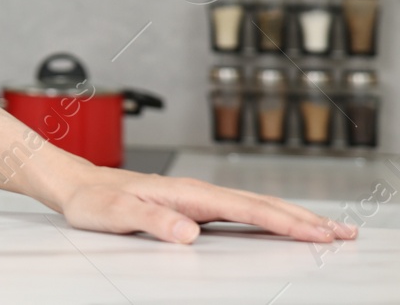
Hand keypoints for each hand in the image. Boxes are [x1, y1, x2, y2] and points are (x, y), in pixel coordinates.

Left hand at [55, 164, 359, 243]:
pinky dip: (268, 218)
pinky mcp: (191, 206)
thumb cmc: (92, 200)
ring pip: (254, 206)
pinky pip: (240, 212)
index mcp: (186, 193)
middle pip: (260, 204)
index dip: (284, 221)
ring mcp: (196, 198)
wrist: (75, 185)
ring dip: (292, 217)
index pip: (246, 208)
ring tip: (327, 229)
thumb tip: (189, 232)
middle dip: (303, 218)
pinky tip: (280, 225)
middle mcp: (196, 192)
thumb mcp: (117, 214)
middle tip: (344, 232)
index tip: (318, 233)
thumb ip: (152, 222)